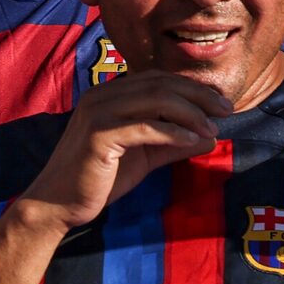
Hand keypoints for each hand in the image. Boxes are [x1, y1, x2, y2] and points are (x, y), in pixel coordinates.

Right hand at [18, 72, 222, 229]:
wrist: (57, 204)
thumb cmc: (97, 181)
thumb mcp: (144, 158)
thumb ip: (173, 144)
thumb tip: (211, 137)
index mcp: (109, 95)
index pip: (158, 79)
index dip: (192, 87)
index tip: (220, 103)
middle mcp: (101, 95)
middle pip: (161, 84)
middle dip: (199, 95)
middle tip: (226, 111)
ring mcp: (98, 113)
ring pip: (156, 99)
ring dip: (190, 113)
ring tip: (212, 128)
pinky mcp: (98, 135)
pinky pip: (144, 126)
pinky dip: (172, 131)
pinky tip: (190, 140)